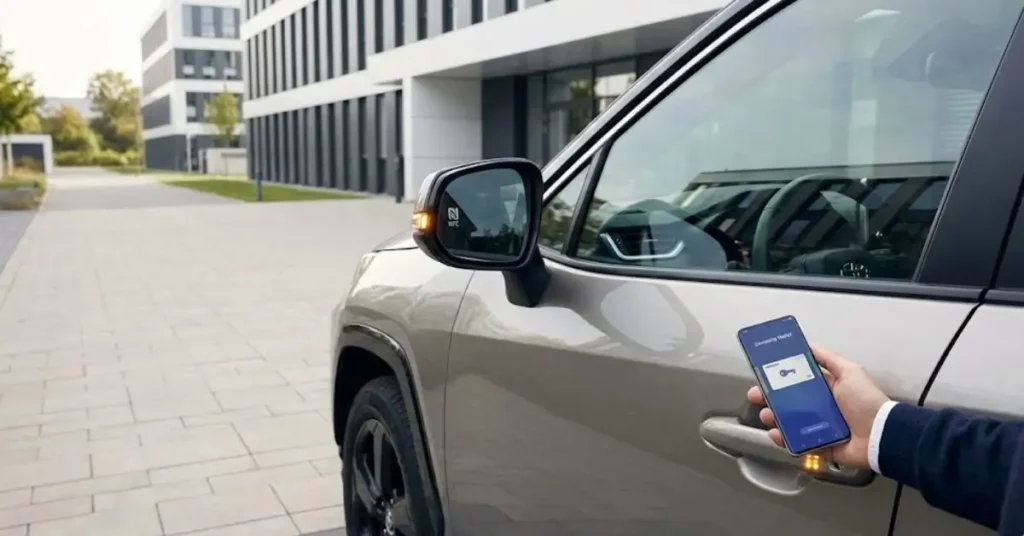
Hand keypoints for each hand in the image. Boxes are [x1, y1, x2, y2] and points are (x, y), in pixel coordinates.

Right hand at [746, 344, 889, 469]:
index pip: (798, 382)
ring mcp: (819, 427)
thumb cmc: (867, 402)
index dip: (781, 378)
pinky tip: (777, 434)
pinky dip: (784, 440)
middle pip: (789, 402)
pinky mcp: (820, 445)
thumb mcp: (850, 372)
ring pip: (789, 422)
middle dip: (770, 398)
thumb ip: (829, 359)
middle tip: (758, 395)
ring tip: (767, 415)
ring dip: (774, 418)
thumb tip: (810, 346)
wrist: (880, 435)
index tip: (766, 375)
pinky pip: (797, 443)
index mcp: (827, 389)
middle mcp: (821, 408)